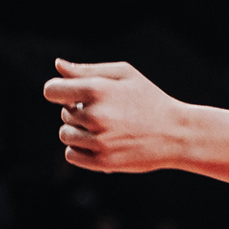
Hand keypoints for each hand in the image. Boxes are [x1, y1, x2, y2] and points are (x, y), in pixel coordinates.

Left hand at [44, 60, 185, 173]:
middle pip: (63, 114)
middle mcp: (95, 116)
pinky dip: (80, 150)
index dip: (58, 91)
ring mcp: (98, 141)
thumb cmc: (148, 99)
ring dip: (78, 132)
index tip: (69, 96)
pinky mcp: (102, 162)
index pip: (52, 91)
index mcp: (97, 89)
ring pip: (65, 135)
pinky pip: (71, 155)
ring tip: (104, 128)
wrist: (176, 133)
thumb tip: (58, 66)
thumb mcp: (124, 75)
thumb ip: (87, 70)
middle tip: (106, 112)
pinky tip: (100, 143)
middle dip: (77, 112)